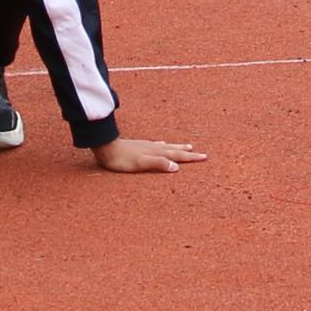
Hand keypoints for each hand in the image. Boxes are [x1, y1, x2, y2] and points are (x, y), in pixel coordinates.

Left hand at [92, 136, 207, 174]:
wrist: (106, 147)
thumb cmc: (123, 159)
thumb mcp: (141, 164)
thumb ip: (158, 163)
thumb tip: (176, 167)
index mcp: (157, 152)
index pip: (177, 155)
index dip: (191, 157)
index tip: (204, 157)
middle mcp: (155, 147)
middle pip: (175, 150)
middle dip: (189, 152)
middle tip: (201, 153)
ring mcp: (148, 146)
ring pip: (167, 146)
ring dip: (178, 147)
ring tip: (187, 146)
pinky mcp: (140, 146)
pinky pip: (157, 145)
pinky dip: (163, 145)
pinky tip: (161, 143)